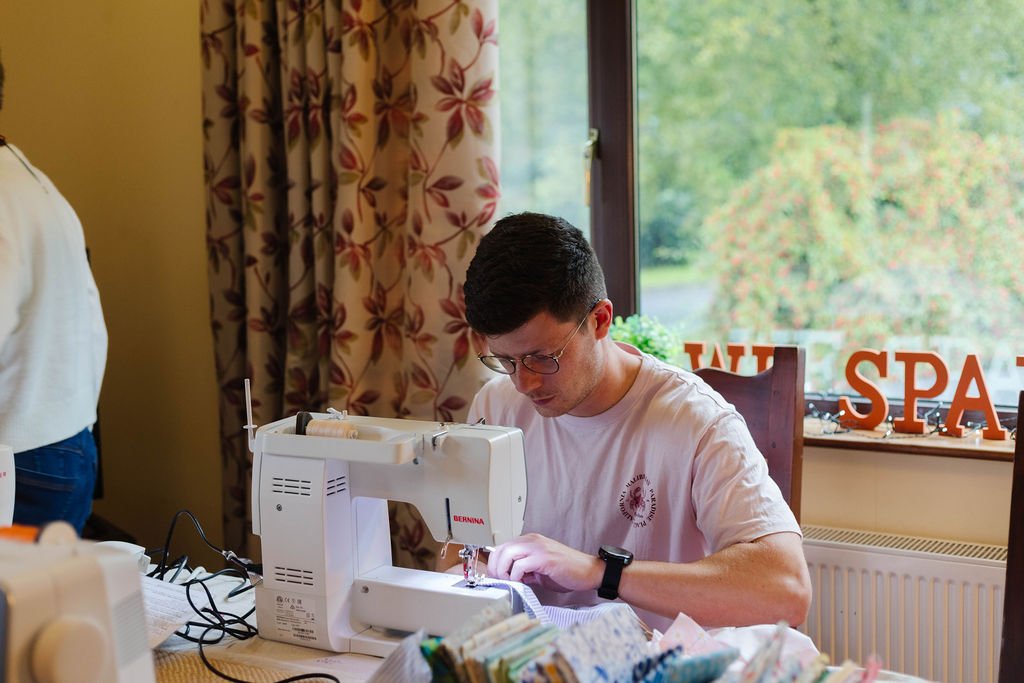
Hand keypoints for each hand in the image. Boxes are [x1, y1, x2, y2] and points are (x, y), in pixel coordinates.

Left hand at [486, 533, 603, 592]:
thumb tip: (507, 578)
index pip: (503, 547)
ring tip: (510, 582)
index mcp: (530, 541)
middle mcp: (532, 540)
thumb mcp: (539, 570)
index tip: (495, 577)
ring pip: (507, 554)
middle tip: (499, 581)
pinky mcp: (544, 558)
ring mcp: (538, 547)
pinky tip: (522, 582)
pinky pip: (520, 565)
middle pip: (501, 549)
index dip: (494, 563)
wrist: (589, 572)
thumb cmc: (567, 571)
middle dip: (495, 568)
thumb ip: (524, 570)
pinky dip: (516, 576)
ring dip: (503, 571)